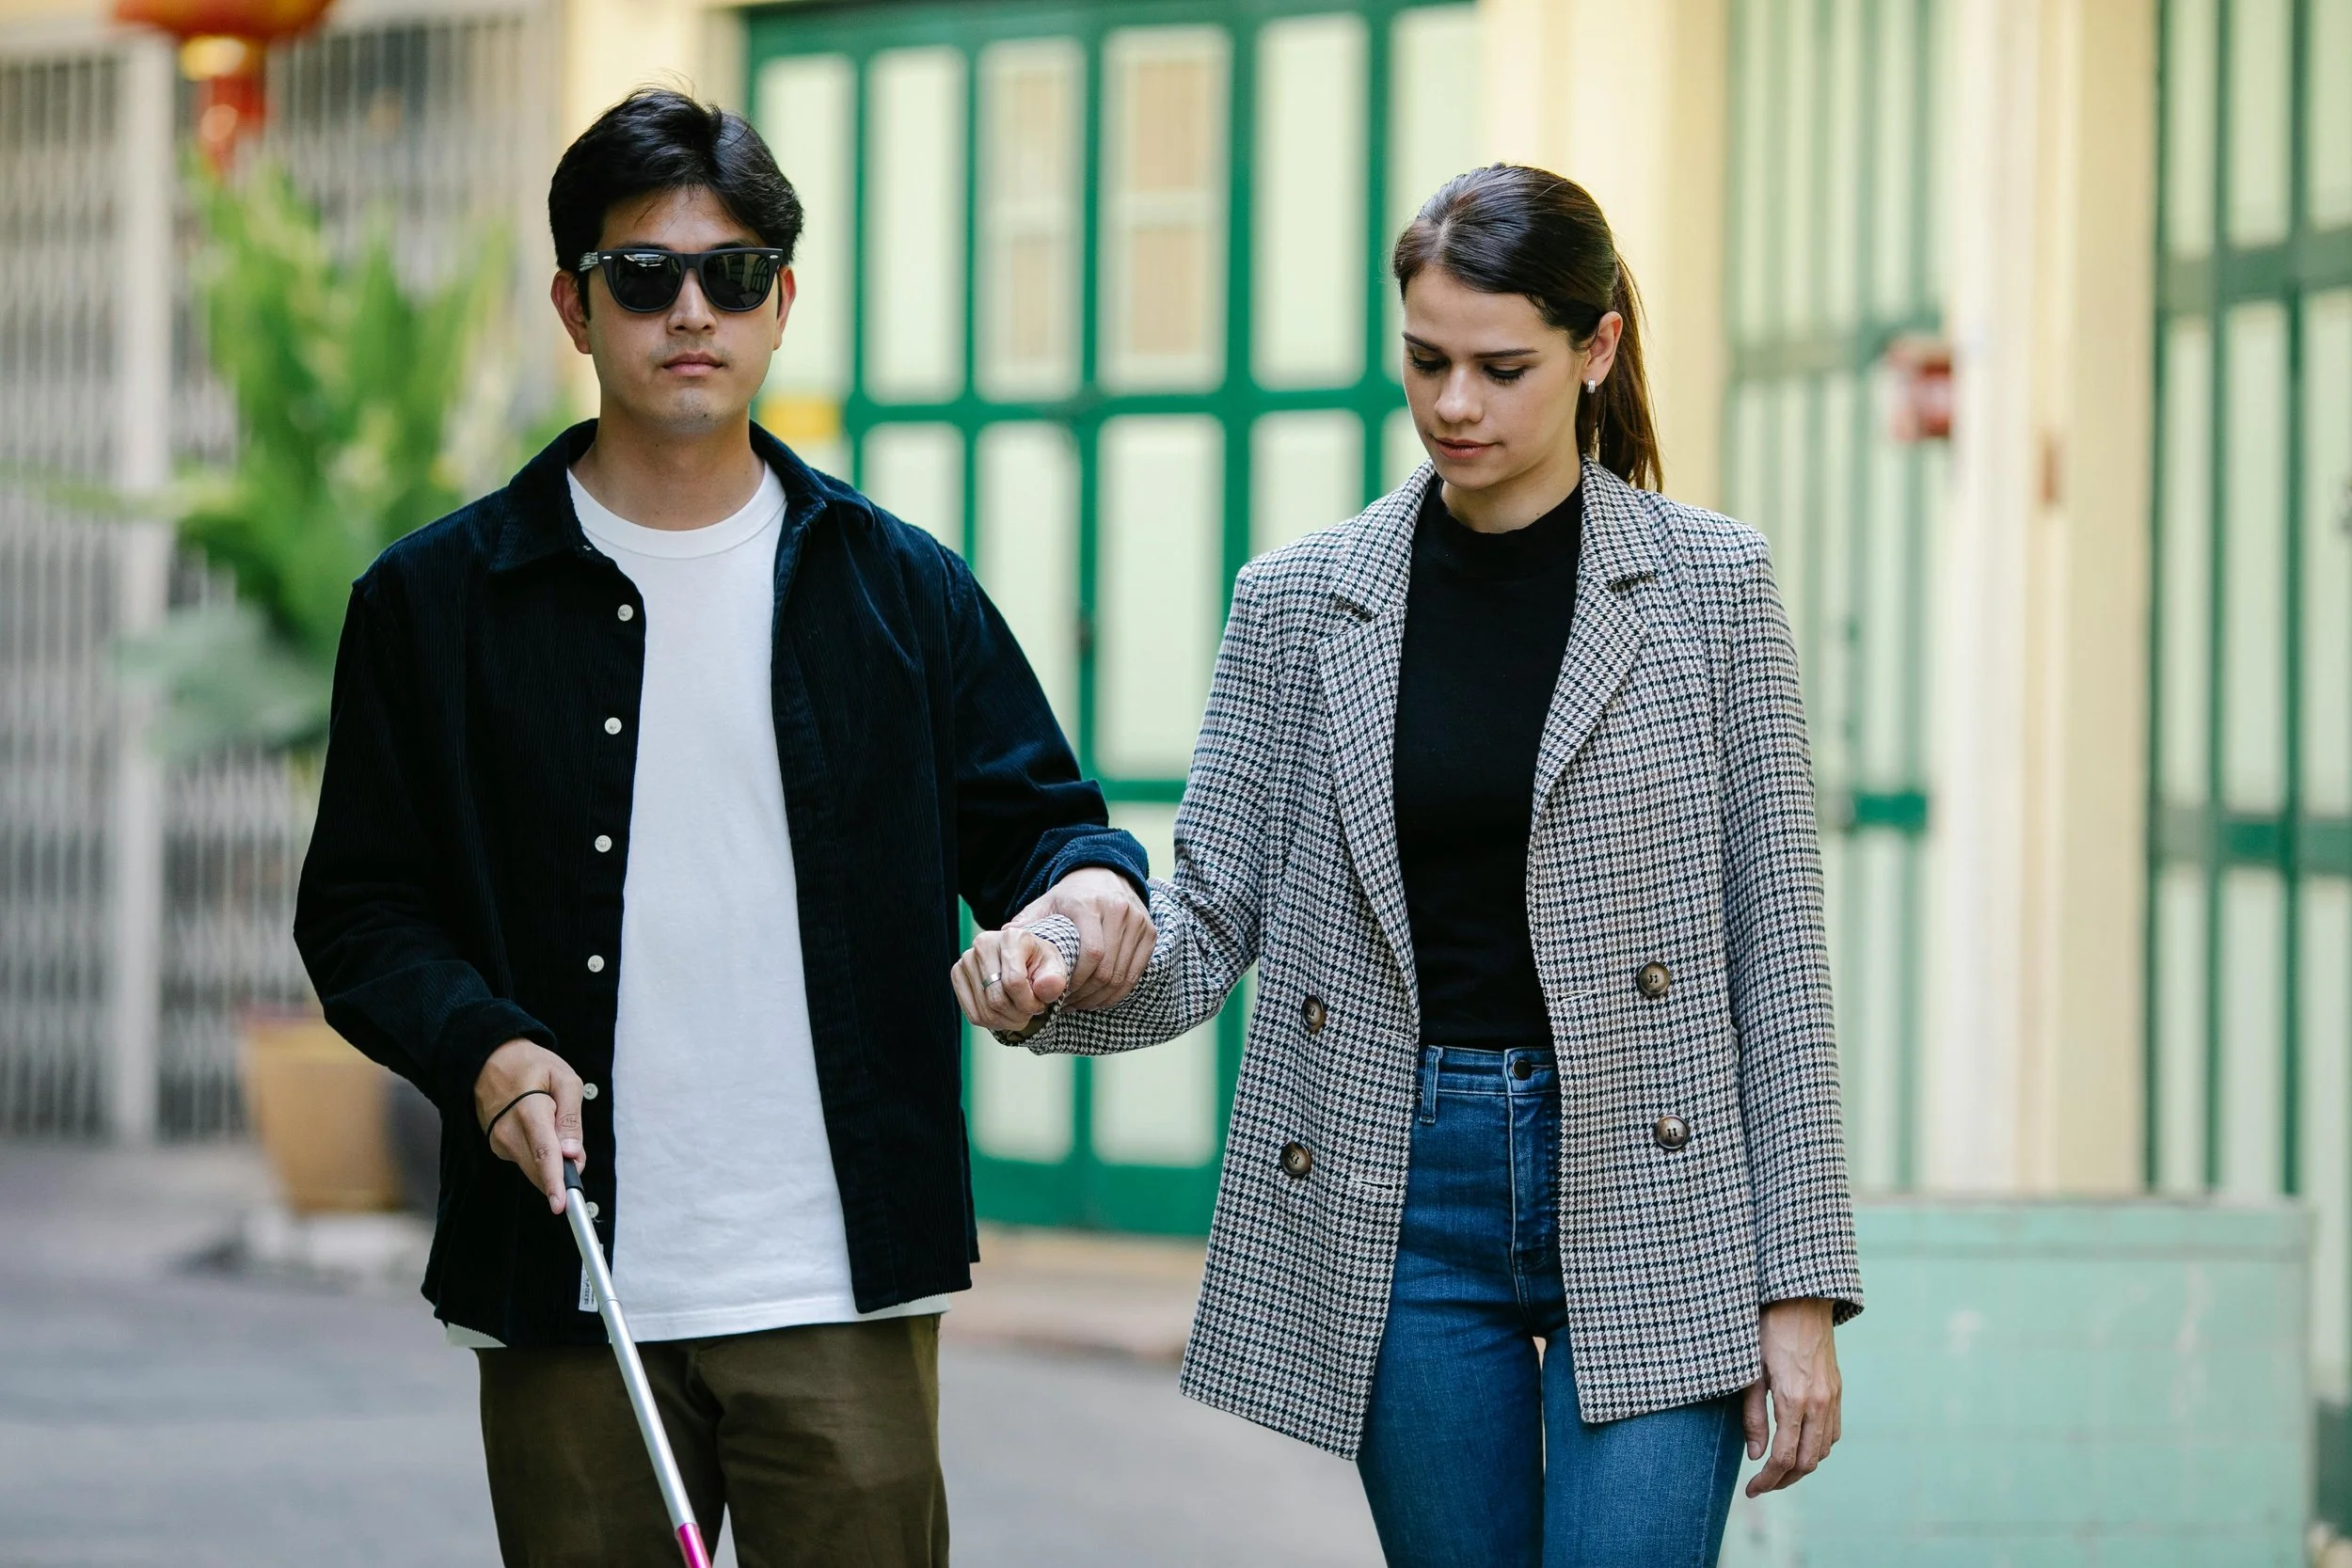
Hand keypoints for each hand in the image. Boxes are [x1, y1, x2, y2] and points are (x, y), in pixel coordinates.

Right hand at [473, 1040, 583, 1214]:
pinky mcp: (497, 1147)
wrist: (489, 1059)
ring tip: (555, 1130)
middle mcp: (508, 1132)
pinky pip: (526, 1161)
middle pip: (540, 1169)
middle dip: (564, 1172)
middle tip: (574, 1151)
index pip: (544, 1154)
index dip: (554, 1181)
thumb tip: (573, 1153)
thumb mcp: (564, 1078)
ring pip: (534, 1169)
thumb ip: (572, 1117)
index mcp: (529, 1111)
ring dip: (552, 1164)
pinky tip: (540, 1132)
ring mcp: (498, 1142)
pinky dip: (540, 1157)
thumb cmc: (531, 1065)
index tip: (561, 1205)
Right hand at [950, 925, 1068, 1032]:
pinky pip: (973, 1015)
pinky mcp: (957, 974)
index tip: (1039, 1003)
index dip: (1029, 1003)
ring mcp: (966, 959)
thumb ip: (1054, 980)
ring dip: (1007, 1021)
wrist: (1023, 959)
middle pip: (997, 1000)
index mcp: (1011, 938)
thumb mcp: (1055, 969)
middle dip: (1019, 1015)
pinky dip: (991, 1022)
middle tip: (1029, 1010)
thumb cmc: (1039, 964)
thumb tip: (1045, 989)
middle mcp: (983, 944)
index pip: (1014, 982)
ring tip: (1018, 1011)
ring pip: (985, 1011)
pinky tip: (1003, 1013)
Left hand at [1007, 867, 1153, 1009]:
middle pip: (1108, 969)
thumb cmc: (1069, 897)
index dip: (1078, 982)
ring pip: (1123, 975)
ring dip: (1102, 997)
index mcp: (1089, 905)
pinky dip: (1119, 991)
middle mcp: (1118, 911)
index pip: (1092, 953)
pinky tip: (1100, 997)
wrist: (1103, 874)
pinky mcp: (1150, 932)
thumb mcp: (1044, 904)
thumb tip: (1002, 939)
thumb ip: (1026, 923)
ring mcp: (1138, 921)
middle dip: (1087, 994)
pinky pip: (1136, 973)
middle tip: (1069, 1005)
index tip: (1060, 995)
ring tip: (1082, 1004)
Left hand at [1743, 1298, 1841, 1495]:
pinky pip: (1832, 1433)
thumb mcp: (1749, 1373)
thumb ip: (1753, 1417)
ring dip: (1801, 1467)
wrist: (1800, 1299)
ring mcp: (1832, 1398)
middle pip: (1807, 1463)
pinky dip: (1816, 1448)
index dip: (1767, 1480)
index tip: (1751, 1490)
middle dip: (1784, 1481)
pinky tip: (1798, 1445)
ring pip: (1822, 1451)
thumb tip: (1756, 1456)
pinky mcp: (1837, 1391)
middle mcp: (1819, 1404)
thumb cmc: (1766, 1331)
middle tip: (1761, 1486)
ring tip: (1776, 1470)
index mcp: (1794, 1400)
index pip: (1784, 1457)